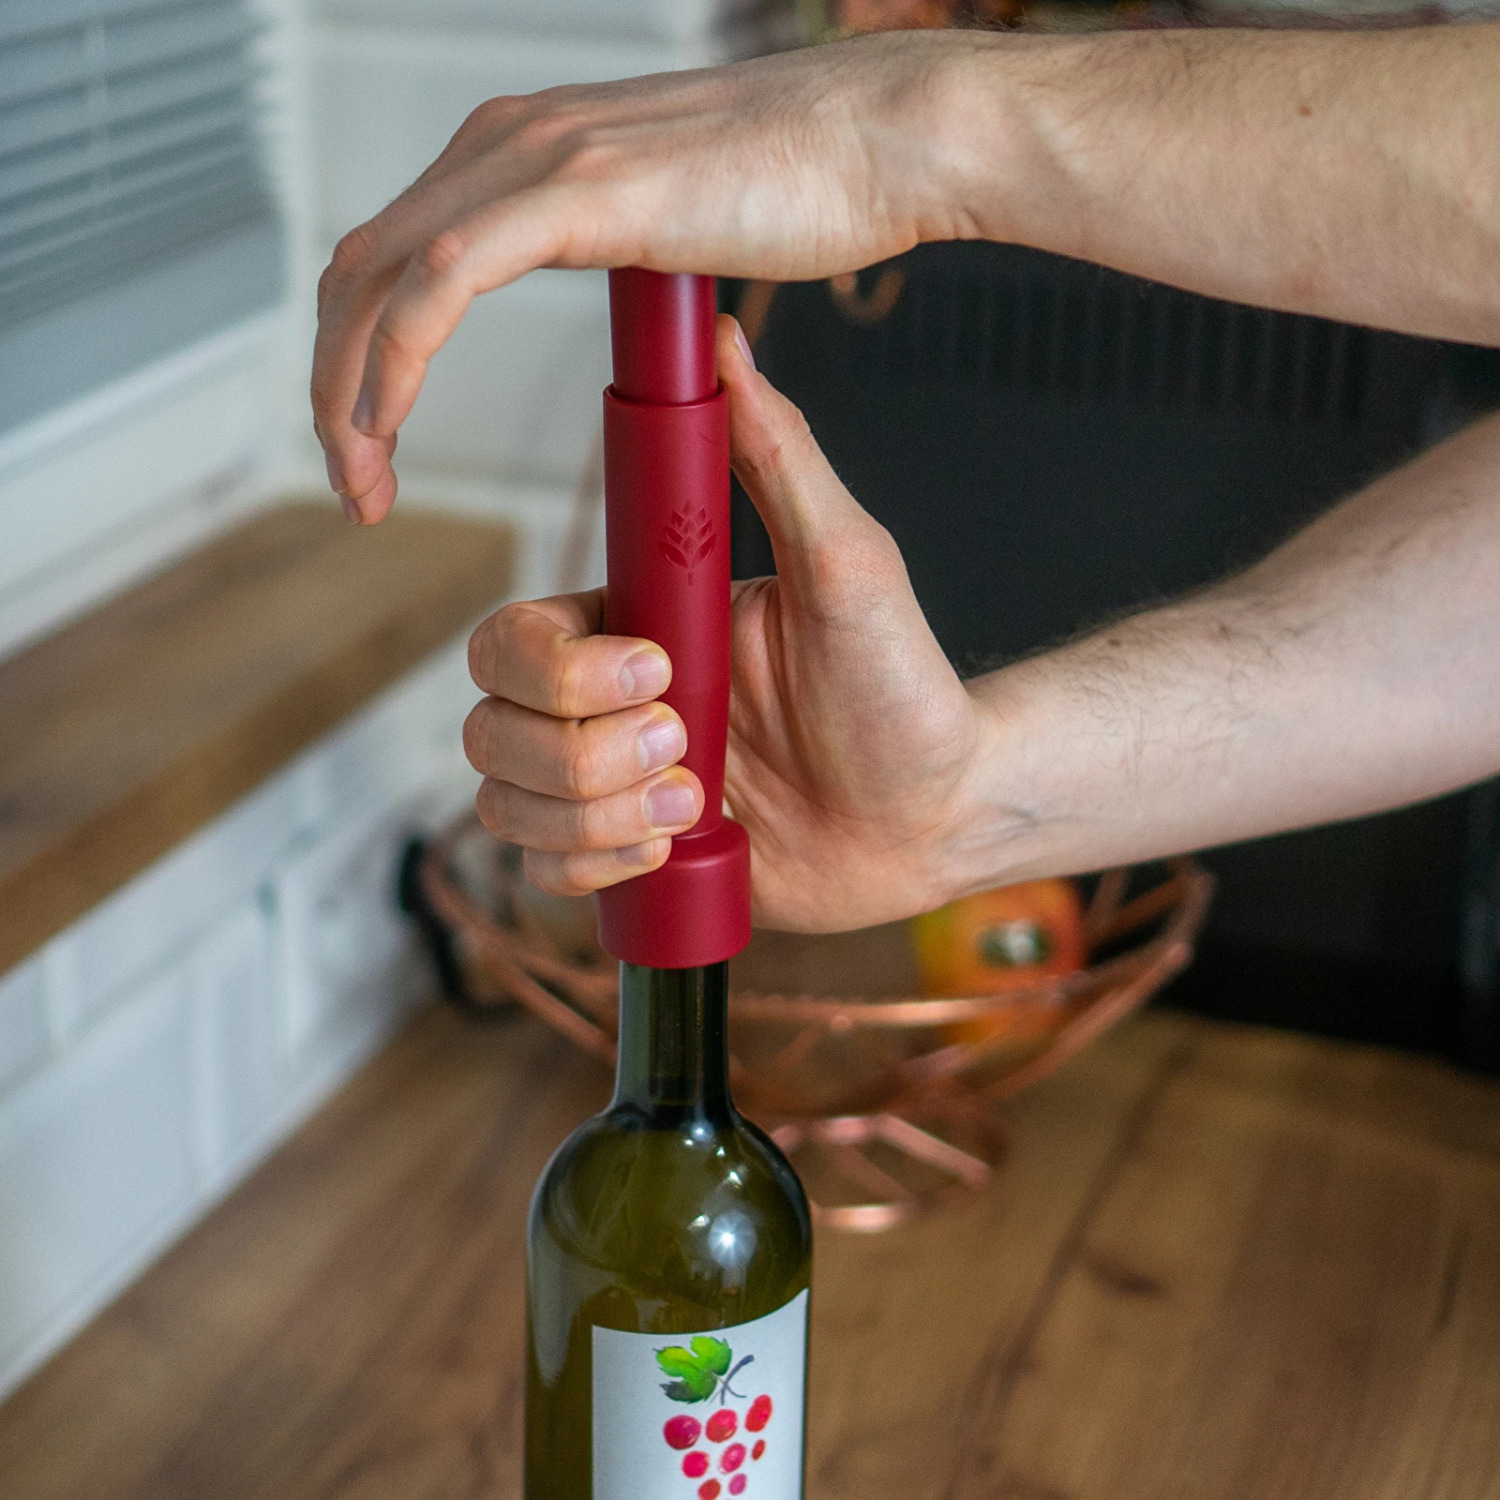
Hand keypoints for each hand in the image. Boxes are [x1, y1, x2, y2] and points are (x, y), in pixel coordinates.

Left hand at [311, 32, 981, 522]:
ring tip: (364, 483)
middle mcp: (508, 142)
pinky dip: (400, 360)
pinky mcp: (578, 191)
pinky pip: (444, 282)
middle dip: (333, 390)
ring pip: (382, 279)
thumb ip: (614, 248)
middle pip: (361, 273)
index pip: (392, 262)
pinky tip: (390, 423)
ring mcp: (536, 159)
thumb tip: (618, 300)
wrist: (878, 143)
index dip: (360, 361)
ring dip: (350, 393)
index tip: (374, 450)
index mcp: (521, 152)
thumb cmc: (800, 188)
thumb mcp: (668, 226)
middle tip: (354, 486)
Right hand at [463, 318, 1007, 931]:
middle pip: (488, 722)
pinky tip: (669, 850)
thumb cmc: (899, 686)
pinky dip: (592, 865)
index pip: (510, 635)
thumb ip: (777, 456)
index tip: (662, 670)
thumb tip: (724, 340)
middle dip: (583, 753)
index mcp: (635, 622)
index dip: (560, 668)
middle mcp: (605, 703)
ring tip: (698, 804)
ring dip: (595, 814)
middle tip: (690, 750)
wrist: (938, 814)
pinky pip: (540, 868)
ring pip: (501, 800)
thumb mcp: (843, 563)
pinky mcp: (628, 856)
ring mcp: (610, 785)